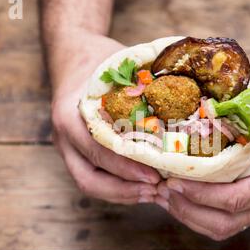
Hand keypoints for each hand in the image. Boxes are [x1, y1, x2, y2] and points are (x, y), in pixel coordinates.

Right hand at [50, 33, 160, 203]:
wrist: (72, 55)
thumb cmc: (99, 60)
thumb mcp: (117, 66)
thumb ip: (141, 86)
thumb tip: (185, 102)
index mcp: (70, 115)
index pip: (98, 152)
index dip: (127, 168)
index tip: (156, 176)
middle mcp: (64, 137)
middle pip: (88, 179)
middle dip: (124, 191)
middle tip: (158, 191)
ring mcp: (68, 148)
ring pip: (90, 184)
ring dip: (122, 195)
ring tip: (154, 194)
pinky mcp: (77, 153)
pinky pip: (94, 178)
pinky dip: (118, 188)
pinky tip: (143, 187)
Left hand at [155, 91, 249, 239]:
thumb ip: (239, 111)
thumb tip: (195, 105)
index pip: (237, 198)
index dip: (202, 193)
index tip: (174, 180)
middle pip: (225, 222)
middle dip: (188, 209)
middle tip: (162, 189)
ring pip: (223, 228)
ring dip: (189, 215)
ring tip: (164, 195)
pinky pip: (226, 222)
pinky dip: (198, 214)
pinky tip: (180, 197)